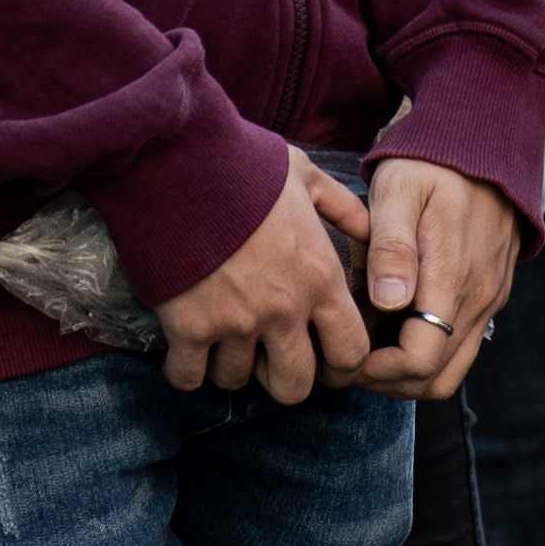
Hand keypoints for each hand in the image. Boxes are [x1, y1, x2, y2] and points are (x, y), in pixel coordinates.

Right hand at [150, 146, 376, 402]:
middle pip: (294, 386)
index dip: (340, 365)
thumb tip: (368, 231)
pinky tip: (185, 349)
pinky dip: (185, 370)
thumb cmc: (243, 163)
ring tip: (222, 341)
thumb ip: (342, 207)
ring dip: (230, 366)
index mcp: (319, 277)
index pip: (351, 353)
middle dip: (283, 378)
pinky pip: (189, 377)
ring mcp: (235, 323)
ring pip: (237, 381)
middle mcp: (283, 310)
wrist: (176, 159)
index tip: (323, 357)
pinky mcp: (188, 327)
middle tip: (268, 357)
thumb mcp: (306, 175)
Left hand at [350, 156, 524, 399]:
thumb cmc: (432, 163)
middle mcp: (479, 297)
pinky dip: (428, 352)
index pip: (419, 360)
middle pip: (434, 378)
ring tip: (368, 347)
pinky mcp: (492, 292)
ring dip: (408, 372)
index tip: (342, 354)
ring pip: (451, 369)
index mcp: (453, 277)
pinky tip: (394, 326)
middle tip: (346, 359)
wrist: (487, 140)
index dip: (376, 371)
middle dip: (386, 381)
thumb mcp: (400, 190)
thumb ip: (392, 246)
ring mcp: (489, 298)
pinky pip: (462, 344)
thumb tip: (389, 303)